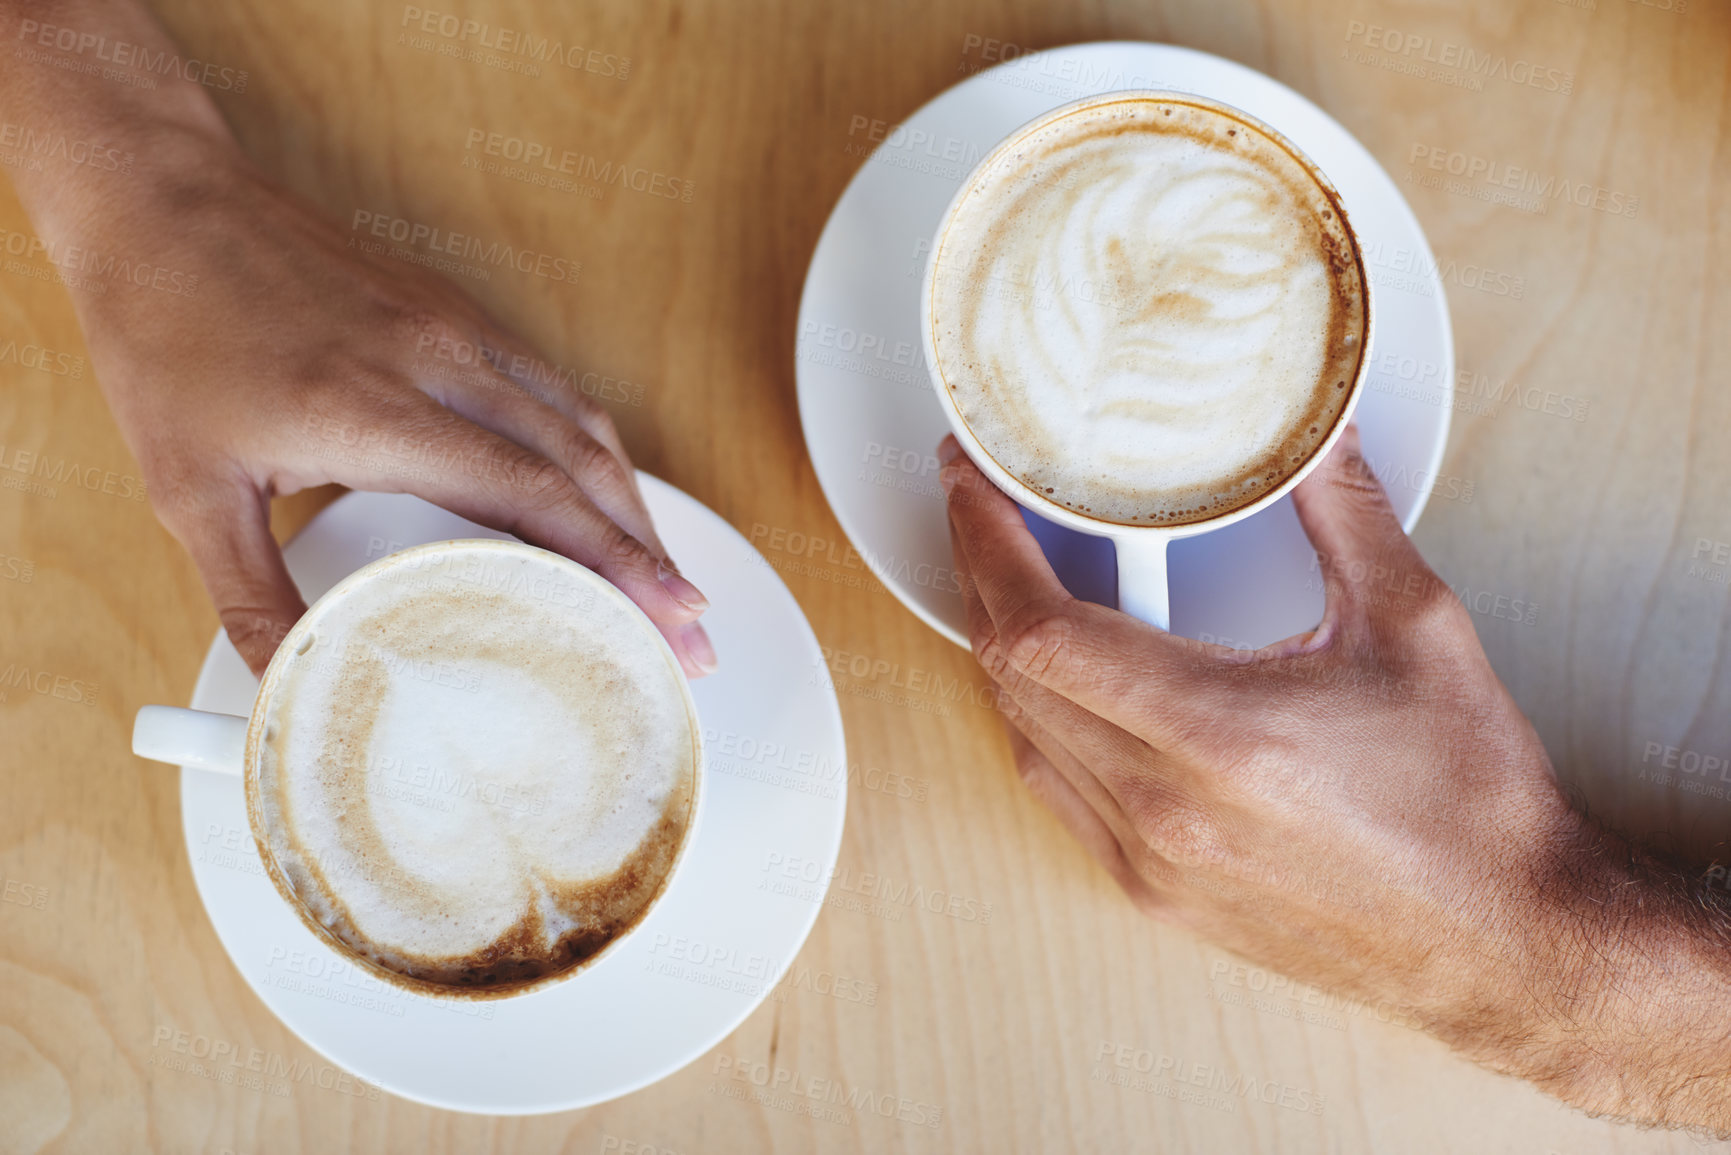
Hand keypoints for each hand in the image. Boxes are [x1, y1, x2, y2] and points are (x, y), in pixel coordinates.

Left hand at [66, 136, 714, 677]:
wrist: (161, 203)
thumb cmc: (168, 331)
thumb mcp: (186, 485)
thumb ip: (247, 595)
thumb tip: (288, 683)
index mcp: (375, 409)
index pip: (528, 494)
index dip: (608, 561)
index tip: (661, 615)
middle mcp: (437, 360)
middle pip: (583, 464)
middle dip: (649, 554)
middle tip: (690, 630)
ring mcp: (456, 327)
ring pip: (583, 422)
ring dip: (634, 505)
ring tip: (665, 578)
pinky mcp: (455, 310)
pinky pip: (555, 387)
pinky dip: (596, 452)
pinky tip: (605, 493)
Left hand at [940, 426, 1730, 1130]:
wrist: (1500, 937)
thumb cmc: (1467, 797)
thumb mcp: (1416, 626)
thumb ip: (1345, 514)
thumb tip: (1314, 430)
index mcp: (1218, 733)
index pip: (1041, 629)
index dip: (987, 544)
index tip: (975, 482)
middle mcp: (1163, 805)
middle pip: (1010, 672)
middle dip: (981, 574)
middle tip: (987, 504)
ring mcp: (1148, 859)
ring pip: (1021, 731)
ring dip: (1003, 646)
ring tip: (1014, 573)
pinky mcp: (1154, 893)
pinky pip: (1054, 788)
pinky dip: (1037, 717)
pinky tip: (1059, 675)